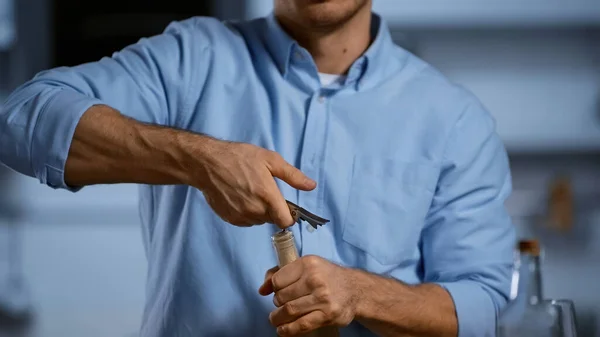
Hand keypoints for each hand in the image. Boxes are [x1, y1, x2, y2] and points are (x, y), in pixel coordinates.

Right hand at [191, 138, 315, 227]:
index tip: (286, 205)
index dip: (290, 215)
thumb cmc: (240, 157)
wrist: (207, 164)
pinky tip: (240, 197)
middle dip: (273, 209)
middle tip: (265, 191)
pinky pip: (246, 221)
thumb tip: (311, 186)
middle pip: (273, 220)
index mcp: (268, 197)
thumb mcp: (270, 160)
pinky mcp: (230, 219)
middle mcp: (255, 211)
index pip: (286, 221)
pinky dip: (247, 213)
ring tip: (251, 191)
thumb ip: (293, 176)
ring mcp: (241, 217)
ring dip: (259, 212)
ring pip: (259, 221)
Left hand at [258, 256, 358, 335]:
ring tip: (276, 319)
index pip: (278, 280)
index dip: (272, 288)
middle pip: (282, 296)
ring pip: (289, 311)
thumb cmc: (327, 277)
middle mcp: (315, 279)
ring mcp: (322, 298)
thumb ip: (282, 273)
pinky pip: (301, 325)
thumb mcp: (307, 266)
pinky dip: (288, 330)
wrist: (355, 289)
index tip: (273, 292)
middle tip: (280, 305)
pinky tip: (282, 330)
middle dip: (277, 303)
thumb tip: (262, 289)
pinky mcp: (327, 315)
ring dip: (277, 318)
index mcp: (308, 264)